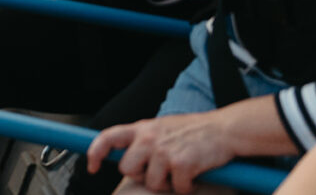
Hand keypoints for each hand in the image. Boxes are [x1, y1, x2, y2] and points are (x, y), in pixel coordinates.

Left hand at [86, 113, 235, 193]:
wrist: (223, 129)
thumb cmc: (192, 131)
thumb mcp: (161, 128)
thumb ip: (143, 140)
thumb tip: (127, 157)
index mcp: (142, 128)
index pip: (108, 137)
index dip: (95, 153)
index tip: (92, 167)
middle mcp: (149, 138)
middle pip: (127, 169)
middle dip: (142, 175)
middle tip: (161, 172)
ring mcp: (164, 151)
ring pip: (152, 183)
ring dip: (167, 184)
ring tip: (180, 172)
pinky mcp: (182, 164)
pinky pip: (177, 189)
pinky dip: (187, 187)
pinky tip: (194, 176)